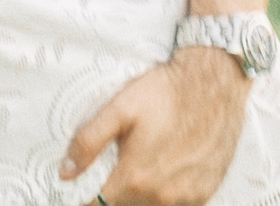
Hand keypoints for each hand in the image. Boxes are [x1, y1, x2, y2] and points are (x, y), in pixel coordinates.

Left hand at [60, 48, 252, 205]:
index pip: (99, 204)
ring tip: (141, 165)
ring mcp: (185, 197)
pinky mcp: (203, 193)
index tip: (85, 187)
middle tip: (118, 166)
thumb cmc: (168, 93)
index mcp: (135, 176)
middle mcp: (161, 194)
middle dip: (113, 192)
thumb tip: (66, 172)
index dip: (88, 196)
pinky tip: (163, 173)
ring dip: (138, 195)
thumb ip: (88, 142)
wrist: (213, 85)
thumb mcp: (119, 108)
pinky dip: (164, 195)